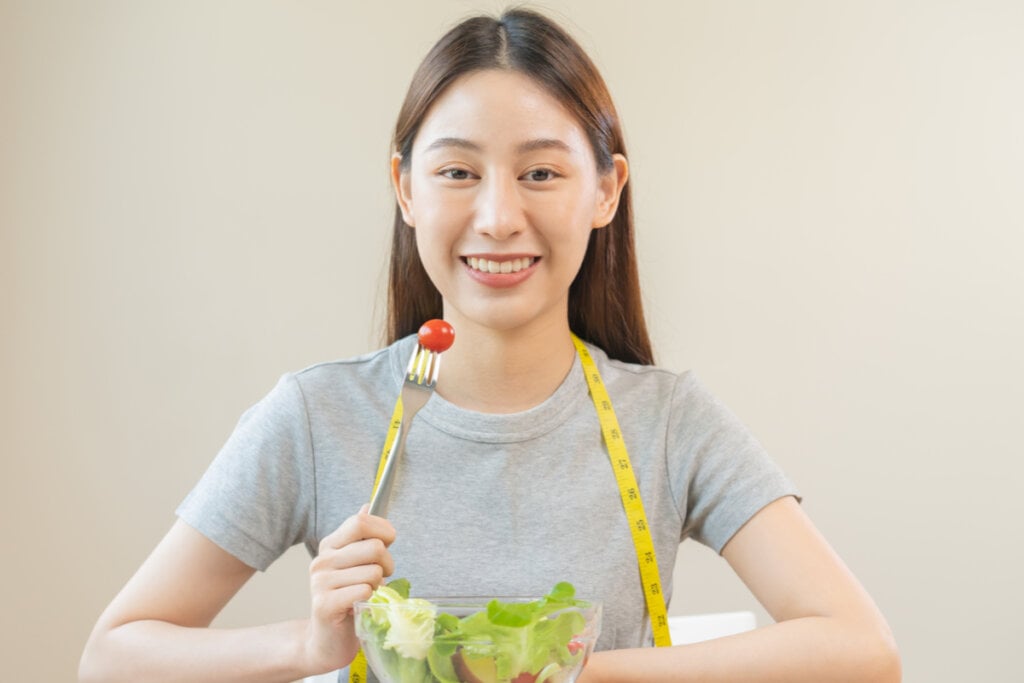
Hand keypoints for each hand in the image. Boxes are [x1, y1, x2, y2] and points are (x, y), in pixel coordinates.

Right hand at [303, 505, 396, 672]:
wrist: (326, 640)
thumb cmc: (347, 599)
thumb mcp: (355, 563)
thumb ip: (361, 536)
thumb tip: (367, 505)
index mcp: (330, 545)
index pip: (360, 522)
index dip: (383, 530)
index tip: (389, 542)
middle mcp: (322, 561)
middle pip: (373, 547)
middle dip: (387, 564)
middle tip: (380, 578)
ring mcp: (320, 582)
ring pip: (373, 572)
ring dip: (378, 586)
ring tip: (366, 594)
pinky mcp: (325, 604)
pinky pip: (363, 592)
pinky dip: (369, 600)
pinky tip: (358, 606)